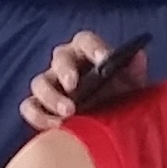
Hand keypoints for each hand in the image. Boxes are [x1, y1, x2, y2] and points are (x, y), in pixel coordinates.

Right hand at [12, 29, 137, 133]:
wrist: (111, 123)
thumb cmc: (120, 95)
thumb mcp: (132, 83)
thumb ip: (134, 69)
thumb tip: (137, 56)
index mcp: (87, 52)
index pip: (85, 40)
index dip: (93, 47)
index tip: (104, 59)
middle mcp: (65, 64)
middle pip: (59, 58)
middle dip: (65, 71)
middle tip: (74, 86)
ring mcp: (50, 85)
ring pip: (39, 83)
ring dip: (50, 97)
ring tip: (68, 113)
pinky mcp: (40, 106)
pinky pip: (29, 107)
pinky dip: (38, 116)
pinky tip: (55, 127)